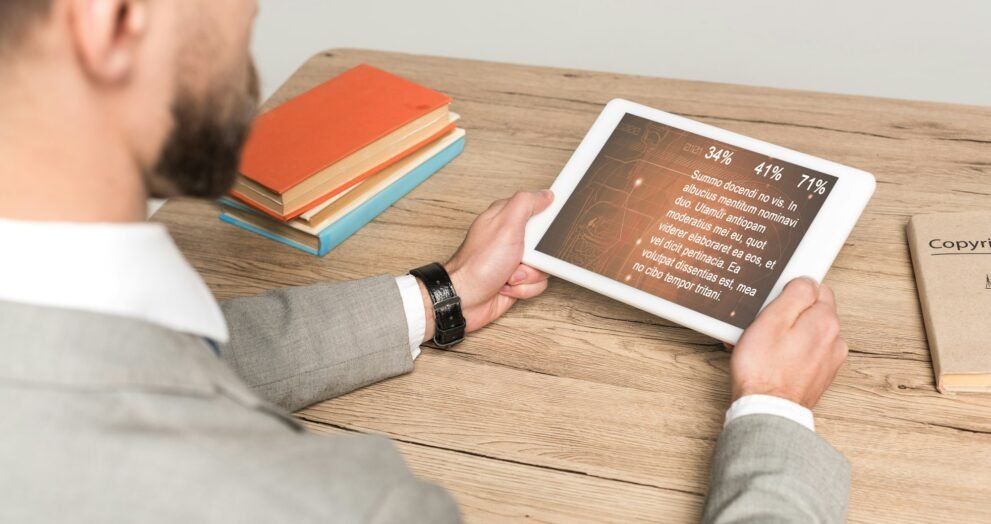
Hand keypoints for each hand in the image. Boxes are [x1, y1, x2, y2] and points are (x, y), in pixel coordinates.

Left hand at [417, 190, 554, 341]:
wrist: (465, 299)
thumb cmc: (478, 264)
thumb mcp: (505, 225)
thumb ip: (526, 204)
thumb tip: (545, 194)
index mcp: (507, 218)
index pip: (538, 210)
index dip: (546, 221)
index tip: (544, 231)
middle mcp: (510, 238)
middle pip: (545, 242)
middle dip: (538, 255)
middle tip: (522, 256)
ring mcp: (513, 260)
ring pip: (543, 266)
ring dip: (529, 275)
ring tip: (510, 274)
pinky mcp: (516, 280)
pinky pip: (536, 283)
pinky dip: (524, 288)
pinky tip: (507, 286)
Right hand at [729, 277, 847, 408]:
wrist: (767, 411)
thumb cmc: (763, 370)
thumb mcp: (772, 319)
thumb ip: (794, 294)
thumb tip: (805, 281)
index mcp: (825, 321)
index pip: (816, 288)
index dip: (790, 291)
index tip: (775, 301)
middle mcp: (834, 340)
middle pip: (811, 312)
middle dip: (787, 314)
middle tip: (763, 325)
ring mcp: (828, 361)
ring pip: (807, 333)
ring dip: (787, 335)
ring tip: (762, 346)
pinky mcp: (819, 377)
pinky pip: (804, 353)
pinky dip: (788, 353)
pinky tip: (769, 360)